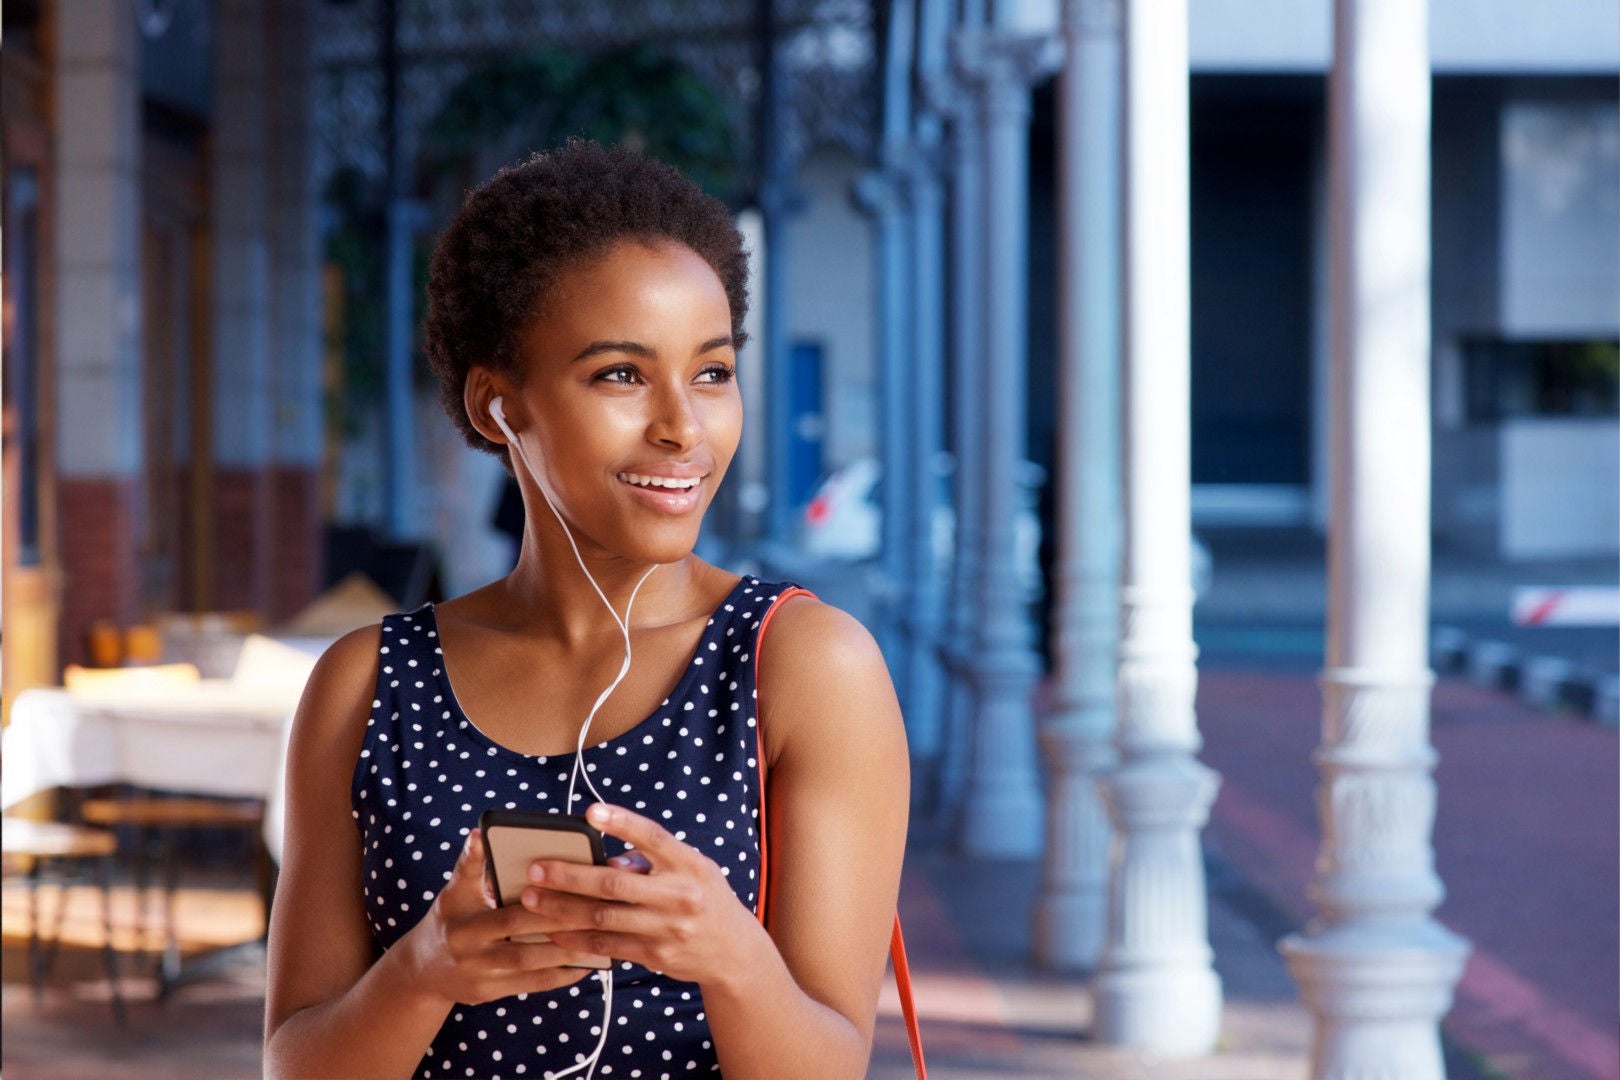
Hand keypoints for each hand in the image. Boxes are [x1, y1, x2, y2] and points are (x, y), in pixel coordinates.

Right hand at [398, 828, 596, 1006]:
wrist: (422, 969)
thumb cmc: (450, 917)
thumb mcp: (455, 889)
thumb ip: (472, 863)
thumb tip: (481, 831)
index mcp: (465, 918)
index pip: (506, 909)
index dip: (538, 901)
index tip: (568, 887)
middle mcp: (470, 948)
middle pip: (522, 935)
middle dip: (561, 922)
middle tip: (597, 908)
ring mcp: (481, 974)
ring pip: (530, 964)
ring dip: (567, 951)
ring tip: (599, 936)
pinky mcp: (491, 993)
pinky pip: (531, 985)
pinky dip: (560, 976)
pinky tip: (586, 964)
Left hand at [520, 803, 765, 986]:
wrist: (733, 952)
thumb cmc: (704, 898)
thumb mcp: (692, 869)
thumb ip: (652, 860)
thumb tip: (604, 859)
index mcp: (690, 864)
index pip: (654, 837)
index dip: (622, 823)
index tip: (590, 812)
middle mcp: (680, 895)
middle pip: (615, 883)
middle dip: (570, 876)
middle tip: (535, 869)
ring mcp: (668, 929)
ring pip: (604, 918)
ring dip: (562, 909)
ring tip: (531, 900)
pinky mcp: (656, 956)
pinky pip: (608, 946)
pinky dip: (577, 938)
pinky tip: (554, 930)